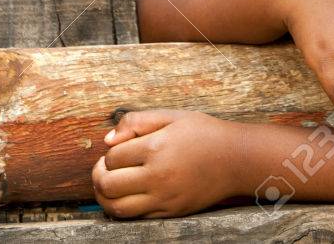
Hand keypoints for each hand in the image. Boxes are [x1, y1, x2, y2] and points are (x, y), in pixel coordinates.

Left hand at [92, 109, 237, 217]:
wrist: (235, 159)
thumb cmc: (203, 133)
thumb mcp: (172, 116)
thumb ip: (137, 121)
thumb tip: (108, 140)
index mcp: (156, 148)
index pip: (112, 157)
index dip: (109, 153)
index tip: (117, 150)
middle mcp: (158, 176)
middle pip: (108, 185)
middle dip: (99, 176)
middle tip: (103, 169)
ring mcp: (164, 198)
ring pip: (117, 208)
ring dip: (105, 198)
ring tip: (109, 185)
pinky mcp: (170, 212)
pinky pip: (136, 218)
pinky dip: (124, 209)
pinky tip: (127, 196)